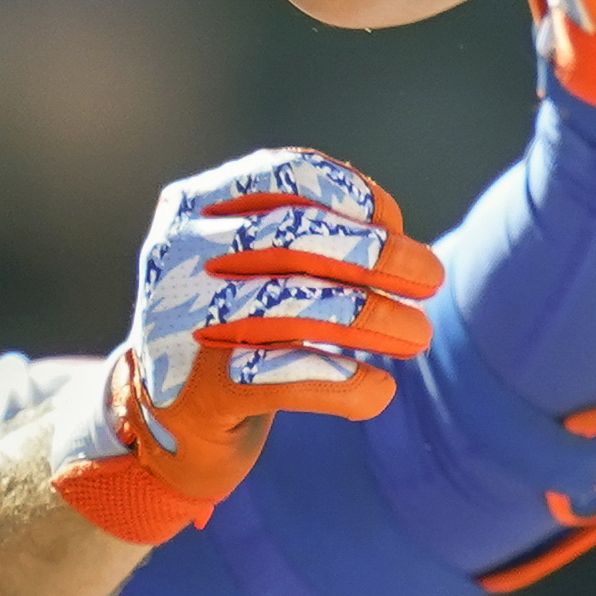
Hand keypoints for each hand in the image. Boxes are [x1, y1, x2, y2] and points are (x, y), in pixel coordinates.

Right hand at [52, 148, 444, 544]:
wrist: (165, 419)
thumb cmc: (236, 324)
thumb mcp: (260, 263)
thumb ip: (318, 237)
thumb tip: (400, 242)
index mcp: (193, 206)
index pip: (286, 176)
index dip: (354, 195)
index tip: (396, 224)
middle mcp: (176, 255)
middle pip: (294, 238)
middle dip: (376, 256)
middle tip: (430, 278)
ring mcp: (178, 322)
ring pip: (293, 306)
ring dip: (374, 320)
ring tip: (417, 336)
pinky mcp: (193, 392)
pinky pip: (283, 376)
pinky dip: (342, 383)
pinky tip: (377, 390)